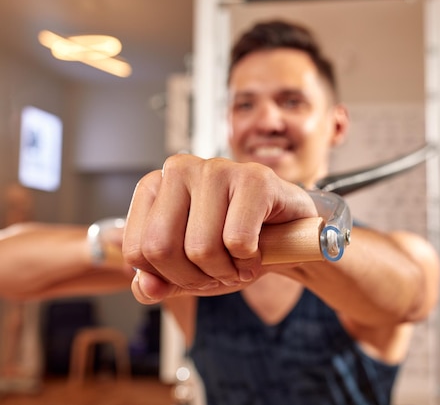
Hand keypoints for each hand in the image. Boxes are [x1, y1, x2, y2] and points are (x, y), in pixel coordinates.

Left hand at [122, 155, 316, 303]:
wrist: (286, 232)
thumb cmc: (232, 245)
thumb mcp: (187, 270)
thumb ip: (156, 283)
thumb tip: (147, 287)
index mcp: (153, 186)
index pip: (136, 250)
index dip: (167, 277)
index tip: (194, 273)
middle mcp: (178, 168)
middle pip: (161, 249)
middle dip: (194, 277)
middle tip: (218, 273)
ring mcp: (216, 168)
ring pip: (201, 248)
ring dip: (226, 272)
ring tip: (239, 263)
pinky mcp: (255, 178)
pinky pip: (238, 241)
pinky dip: (249, 262)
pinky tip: (257, 254)